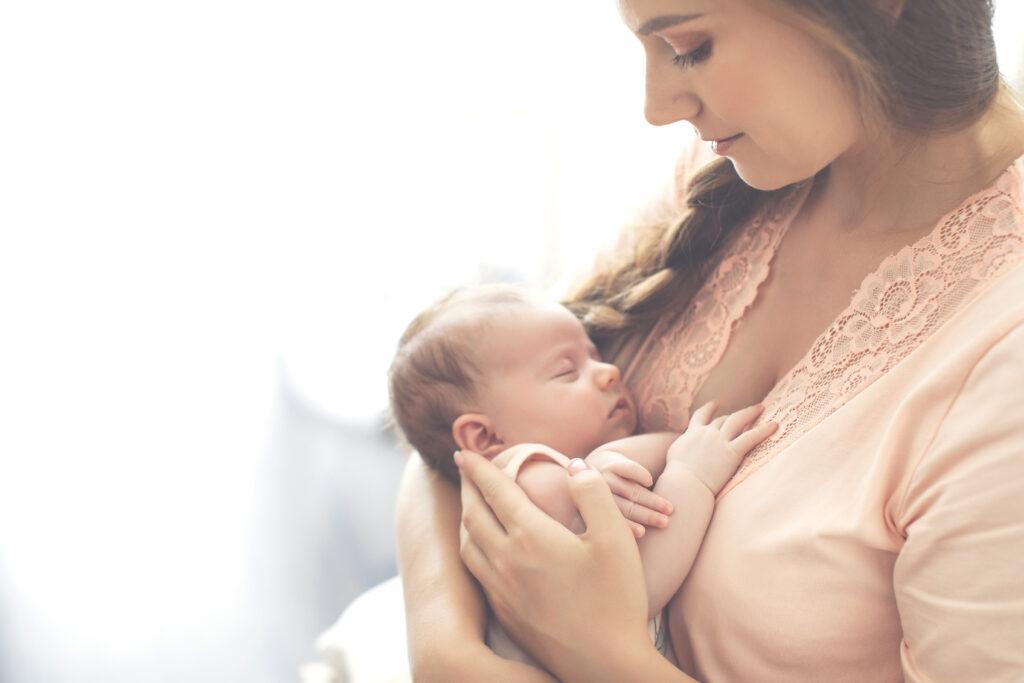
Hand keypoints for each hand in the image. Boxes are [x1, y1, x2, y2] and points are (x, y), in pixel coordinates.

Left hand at [457, 450, 656, 681]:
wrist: (605, 665)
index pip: (495, 491)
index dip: (478, 468)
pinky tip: (483, 551)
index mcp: (531, 536)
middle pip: (473, 515)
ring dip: (465, 518)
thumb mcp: (616, 537)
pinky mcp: (506, 614)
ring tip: (470, 506)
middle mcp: (506, 561)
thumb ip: (593, 493)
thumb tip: (574, 466)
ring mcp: (502, 590)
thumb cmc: (615, 599)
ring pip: (468, 545)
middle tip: (462, 469)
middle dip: (466, 487)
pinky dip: (471, 548)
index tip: (464, 452)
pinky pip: (476, 571)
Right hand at [667, 400, 777, 493]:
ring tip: (760, 408)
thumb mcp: (675, 456)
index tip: (716, 403)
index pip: (701, 416)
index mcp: (692, 434)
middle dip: (735, 414)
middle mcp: (707, 433)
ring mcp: (720, 441)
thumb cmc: (677, 476)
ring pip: (738, 420)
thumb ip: (682, 447)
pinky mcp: (732, 452)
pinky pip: (751, 437)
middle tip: (747, 411)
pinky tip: (775, 425)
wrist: (685, 484)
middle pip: (723, 419)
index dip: (710, 409)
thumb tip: (683, 448)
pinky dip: (764, 430)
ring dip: (750, 413)